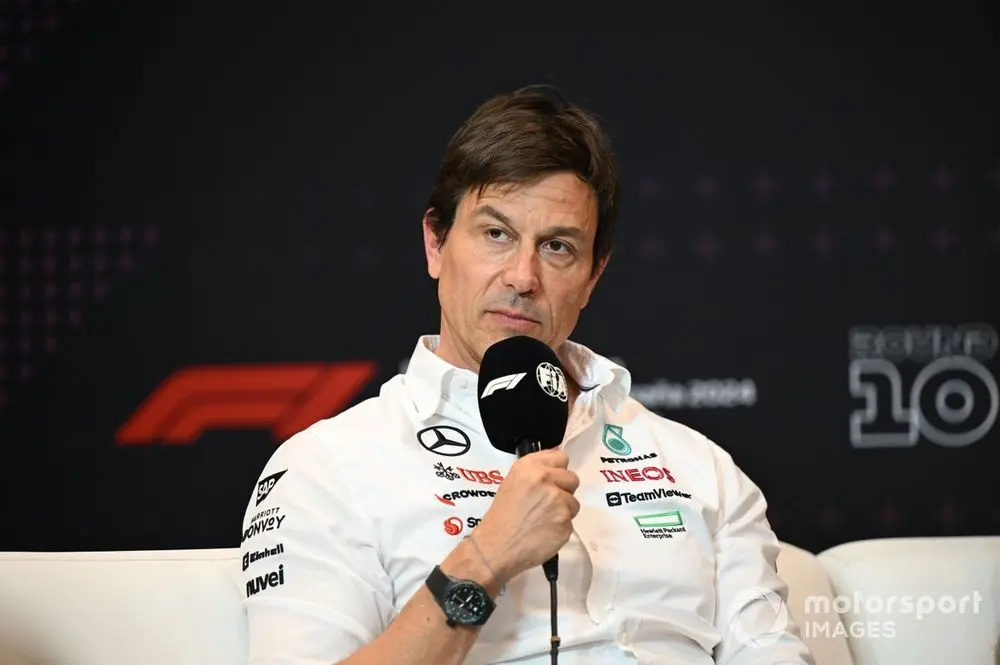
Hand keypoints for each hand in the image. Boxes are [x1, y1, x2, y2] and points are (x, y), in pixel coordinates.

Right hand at [472, 449, 579, 580]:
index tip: (551, 480)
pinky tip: (544, 532)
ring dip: (563, 510)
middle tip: (546, 503)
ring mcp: (558, 501)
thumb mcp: (512, 482)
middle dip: (563, 490)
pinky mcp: (566, 522)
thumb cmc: (501, 517)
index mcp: (530, 466)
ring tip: (542, 520)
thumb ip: (536, 472)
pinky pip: (570, 521)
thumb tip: (557, 466)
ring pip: (573, 502)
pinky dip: (560, 527)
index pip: (561, 457)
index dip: (557, 470)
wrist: (496, 548)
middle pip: (572, 479)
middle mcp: (546, 479)